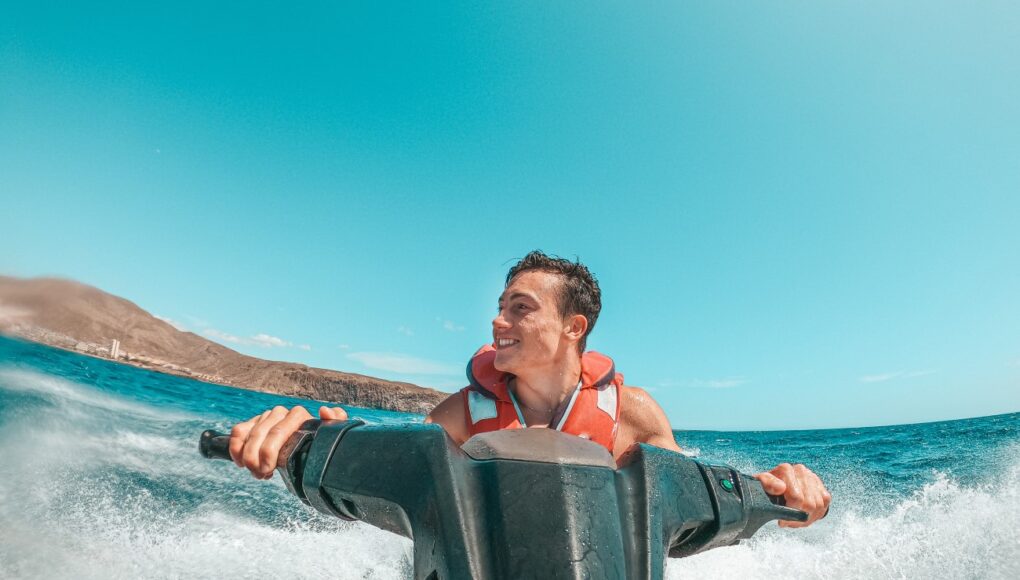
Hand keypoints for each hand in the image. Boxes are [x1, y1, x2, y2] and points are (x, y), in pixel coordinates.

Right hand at [228, 405, 347, 478]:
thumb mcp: (329, 440)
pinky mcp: (254, 423)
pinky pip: (238, 431)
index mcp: (299, 415)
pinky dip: (235, 447)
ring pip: (248, 434)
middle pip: (261, 435)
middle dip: (255, 459)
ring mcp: (267, 417)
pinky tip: (241, 462)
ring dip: (246, 457)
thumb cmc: (319, 448)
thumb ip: (336, 422)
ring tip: (256, 472)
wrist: (308, 454)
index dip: (268, 452)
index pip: (278, 432)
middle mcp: (282, 413)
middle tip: (260, 474)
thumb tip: (324, 411)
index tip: (268, 470)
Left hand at [755, 463, 830, 527]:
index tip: (781, 520)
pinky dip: (815, 514)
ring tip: (795, 519)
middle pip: (809, 504)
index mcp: (785, 469)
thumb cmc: (766, 489)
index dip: (790, 512)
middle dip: (798, 517)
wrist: (773, 487)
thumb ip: (767, 484)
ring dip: (807, 518)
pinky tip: (804, 515)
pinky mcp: (820, 486)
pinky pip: (824, 505)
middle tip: (788, 521)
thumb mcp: (761, 486)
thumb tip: (781, 488)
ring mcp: (812, 478)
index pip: (797, 497)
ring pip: (817, 506)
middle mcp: (801, 470)